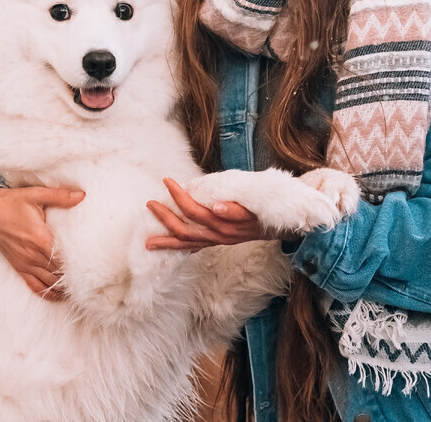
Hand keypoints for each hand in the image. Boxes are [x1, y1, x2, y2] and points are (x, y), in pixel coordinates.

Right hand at [0, 185, 83, 299]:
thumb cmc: (12, 202)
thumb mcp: (35, 194)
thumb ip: (60, 196)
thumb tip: (82, 195)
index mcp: (39, 238)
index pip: (64, 258)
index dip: (79, 264)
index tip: (95, 265)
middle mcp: (32, 255)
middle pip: (59, 273)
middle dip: (75, 277)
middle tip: (94, 279)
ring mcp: (25, 264)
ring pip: (49, 283)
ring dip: (64, 287)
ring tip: (82, 288)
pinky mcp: (19, 268)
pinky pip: (35, 287)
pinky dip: (48, 293)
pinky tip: (60, 294)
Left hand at [145, 177, 282, 250]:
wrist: (282, 225)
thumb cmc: (266, 209)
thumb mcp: (254, 206)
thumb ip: (236, 208)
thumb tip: (215, 206)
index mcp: (225, 225)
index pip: (194, 211)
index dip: (179, 196)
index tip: (168, 181)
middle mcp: (220, 236)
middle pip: (185, 231)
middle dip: (165, 218)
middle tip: (150, 203)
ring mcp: (219, 241)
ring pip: (187, 244)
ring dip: (167, 240)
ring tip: (148, 239)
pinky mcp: (219, 242)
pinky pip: (195, 248)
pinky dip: (180, 247)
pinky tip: (169, 246)